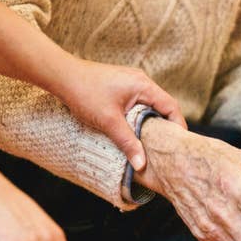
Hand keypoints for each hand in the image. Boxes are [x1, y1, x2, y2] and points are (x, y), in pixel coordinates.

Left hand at [57, 58, 186, 170]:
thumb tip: (142, 164)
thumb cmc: (85, 93)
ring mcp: (130, 81)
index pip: (171, 106)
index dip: (178, 126)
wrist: (62, 75)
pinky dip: (140, 116)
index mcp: (143, 85)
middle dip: (166, 126)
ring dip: (151, 122)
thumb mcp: (109, 122)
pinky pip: (138, 102)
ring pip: (149, 105)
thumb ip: (128, 142)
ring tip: (152, 142)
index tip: (179, 145)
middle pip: (163, 105)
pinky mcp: (120, 86)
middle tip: (167, 147)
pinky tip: (134, 130)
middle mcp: (140, 81)